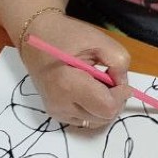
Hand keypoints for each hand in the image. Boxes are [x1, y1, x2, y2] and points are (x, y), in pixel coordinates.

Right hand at [18, 12, 132, 128]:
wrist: (35, 38)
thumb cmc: (66, 36)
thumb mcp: (98, 40)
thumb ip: (118, 61)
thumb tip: (122, 83)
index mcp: (69, 85)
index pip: (107, 107)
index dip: (120, 95)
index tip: (119, 79)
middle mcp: (60, 105)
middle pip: (103, 117)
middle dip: (114, 99)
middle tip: (109, 78)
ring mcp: (57, 112)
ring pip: (96, 121)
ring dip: (104, 105)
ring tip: (98, 83)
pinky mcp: (56, 114)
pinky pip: (85, 119)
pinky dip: (93, 108)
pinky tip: (89, 90)